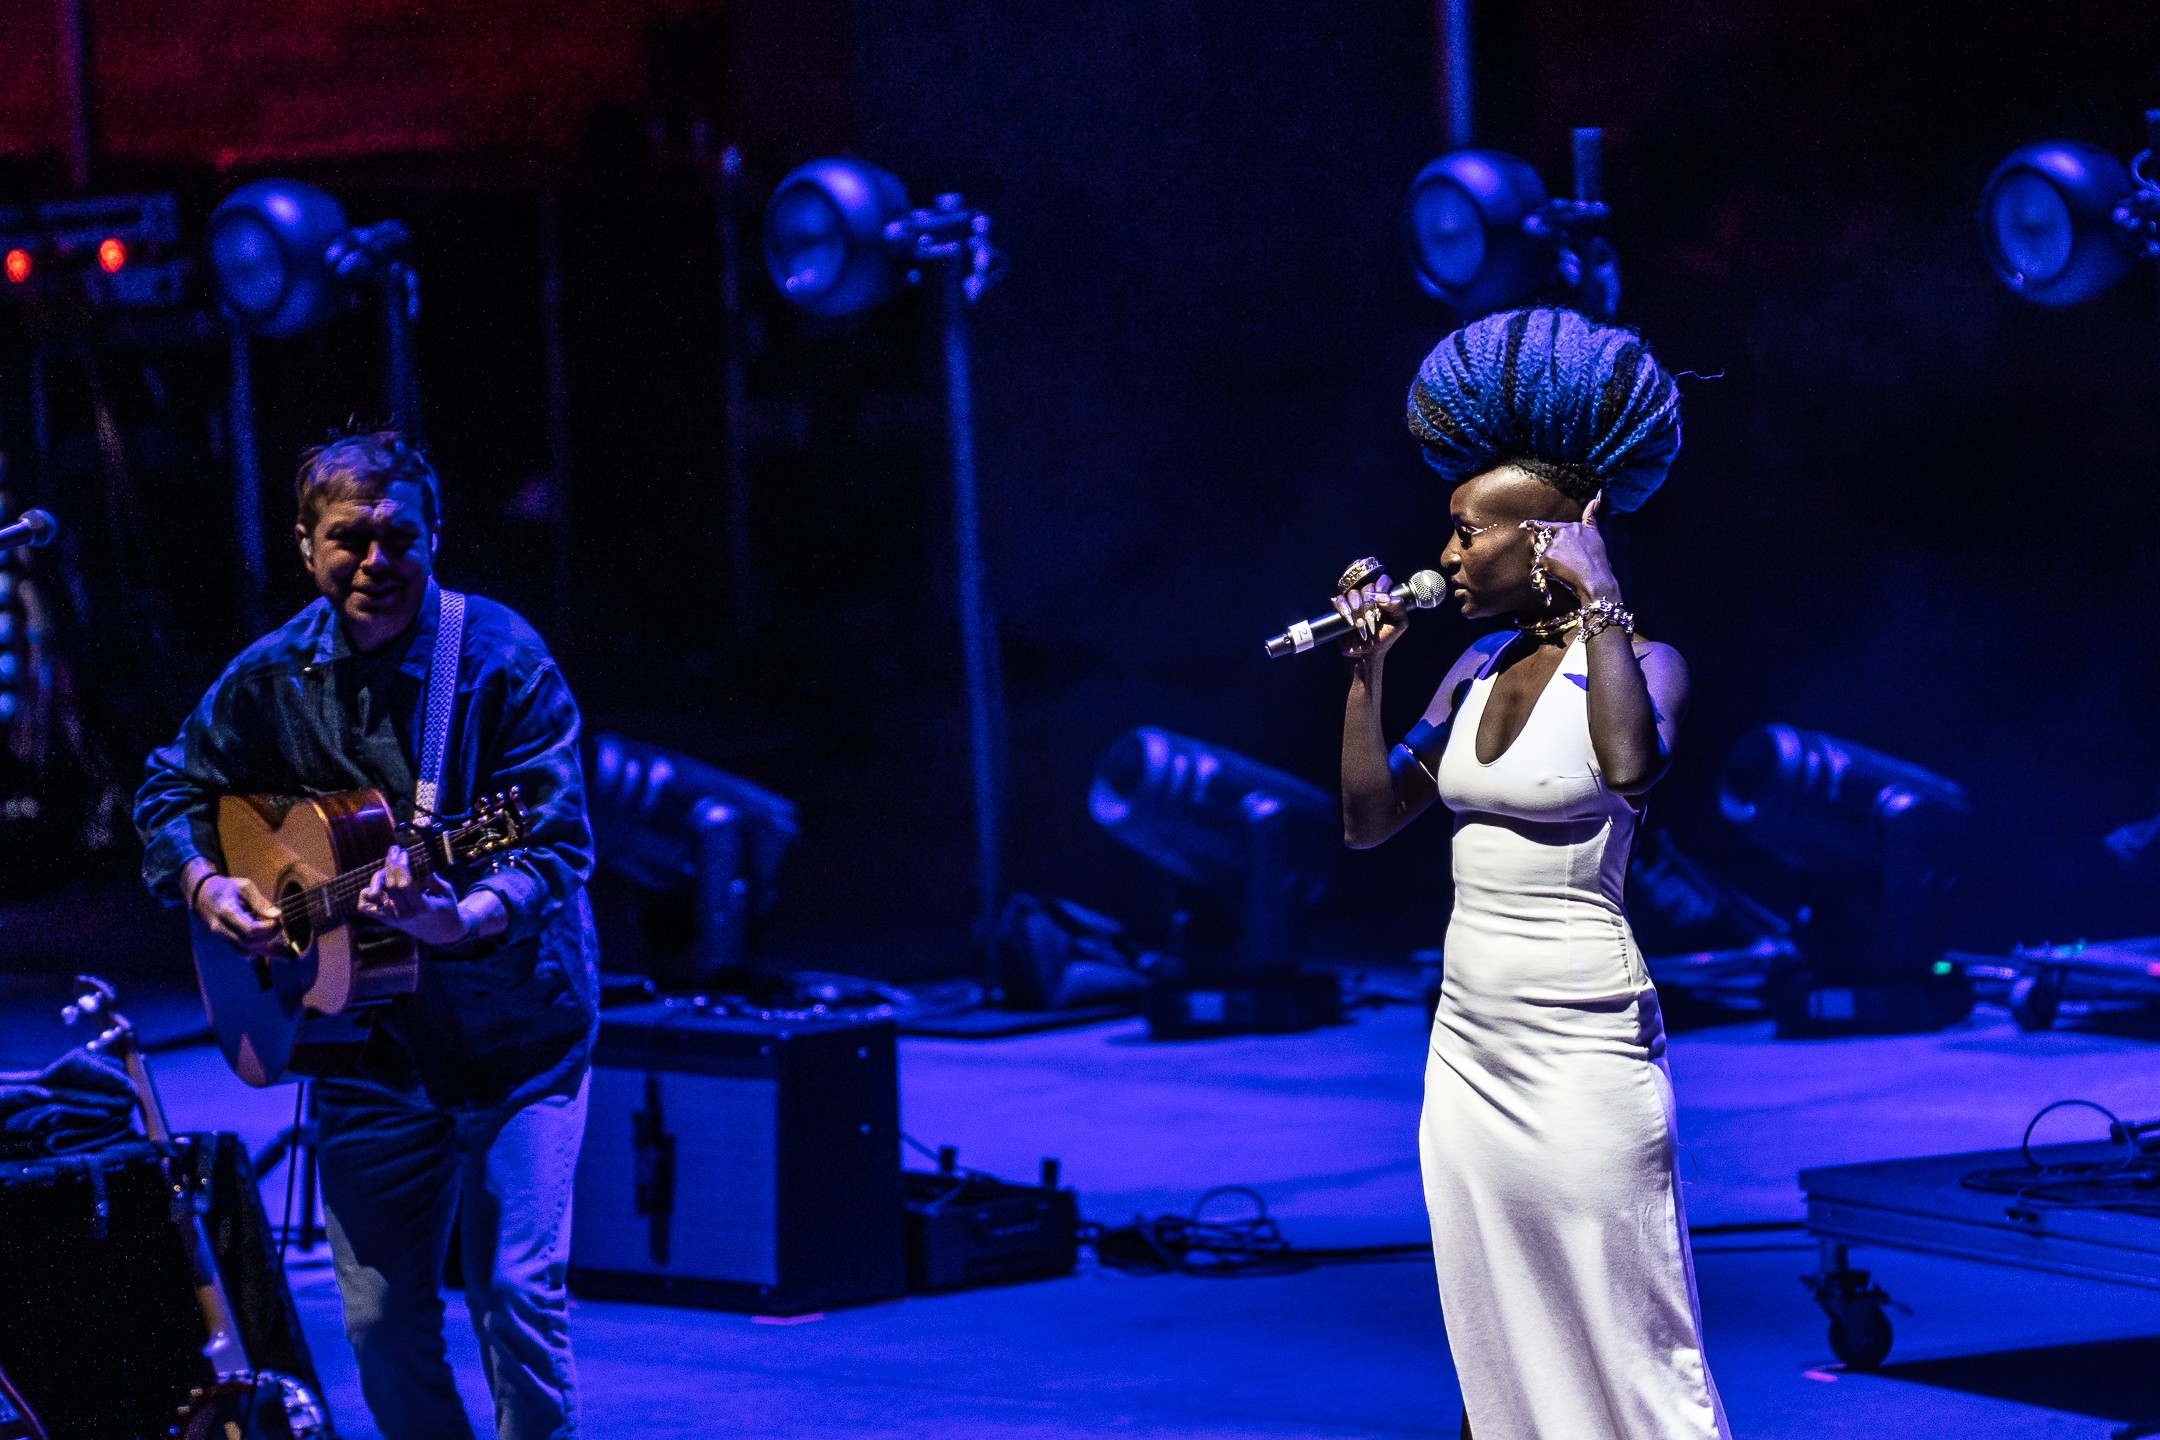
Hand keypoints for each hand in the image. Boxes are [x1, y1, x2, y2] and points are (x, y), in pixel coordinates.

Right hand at [195, 874, 285, 954]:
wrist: (203, 895)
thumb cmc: (225, 888)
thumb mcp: (243, 886)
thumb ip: (260, 901)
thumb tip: (277, 915)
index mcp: (226, 912)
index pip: (250, 929)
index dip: (269, 927)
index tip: (279, 917)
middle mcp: (221, 929)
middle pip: (250, 942)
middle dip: (269, 935)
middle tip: (279, 923)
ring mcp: (222, 937)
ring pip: (247, 950)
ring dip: (265, 944)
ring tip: (274, 930)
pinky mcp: (227, 941)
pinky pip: (244, 952)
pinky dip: (260, 951)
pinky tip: (275, 949)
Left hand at [356, 845, 471, 945]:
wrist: (441, 932)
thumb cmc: (446, 908)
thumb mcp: (446, 892)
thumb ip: (432, 878)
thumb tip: (418, 861)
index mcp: (422, 908)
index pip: (404, 884)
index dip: (402, 866)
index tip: (404, 852)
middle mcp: (404, 914)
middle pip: (389, 885)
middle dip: (391, 863)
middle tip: (395, 850)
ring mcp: (392, 918)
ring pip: (375, 893)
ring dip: (379, 876)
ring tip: (389, 865)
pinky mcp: (385, 920)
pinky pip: (365, 907)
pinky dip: (366, 894)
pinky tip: (376, 885)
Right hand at [1332, 575, 1407, 659]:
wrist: (1367, 653)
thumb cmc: (1385, 636)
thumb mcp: (1399, 622)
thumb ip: (1398, 606)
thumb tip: (1381, 596)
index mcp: (1383, 595)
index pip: (1382, 579)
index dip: (1381, 586)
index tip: (1381, 600)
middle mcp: (1368, 594)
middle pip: (1366, 585)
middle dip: (1369, 602)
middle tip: (1371, 616)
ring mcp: (1353, 600)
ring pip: (1352, 592)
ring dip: (1357, 608)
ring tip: (1361, 623)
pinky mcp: (1340, 608)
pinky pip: (1339, 600)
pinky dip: (1345, 610)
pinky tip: (1351, 622)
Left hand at [1523, 496, 1622, 605]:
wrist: (1595, 578)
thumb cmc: (1598, 560)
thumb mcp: (1596, 536)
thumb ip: (1590, 519)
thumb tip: (1595, 500)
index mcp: (1572, 527)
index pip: (1550, 526)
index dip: (1536, 526)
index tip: (1524, 525)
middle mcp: (1561, 533)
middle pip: (1547, 542)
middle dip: (1552, 552)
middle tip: (1567, 563)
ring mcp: (1553, 545)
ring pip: (1544, 553)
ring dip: (1550, 561)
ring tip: (1566, 569)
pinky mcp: (1547, 558)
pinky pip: (1541, 565)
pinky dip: (1547, 570)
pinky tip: (1560, 574)